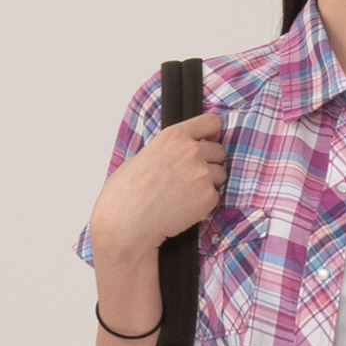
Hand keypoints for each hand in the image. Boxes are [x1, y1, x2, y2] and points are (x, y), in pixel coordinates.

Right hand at [86, 112, 225, 261]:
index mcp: (174, 135)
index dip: (212, 134)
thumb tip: (173, 156)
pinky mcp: (208, 196)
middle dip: (210, 163)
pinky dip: (204, 205)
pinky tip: (184, 208)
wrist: (128, 222)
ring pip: (220, 175)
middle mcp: (191, 150)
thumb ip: (166, 152)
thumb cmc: (126, 194)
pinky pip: (215, 197)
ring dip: (208, 184)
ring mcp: (202, 173)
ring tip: (184, 195)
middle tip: (191, 178)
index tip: (209, 142)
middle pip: (219, 151)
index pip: (211, 122)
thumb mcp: (140, 157)